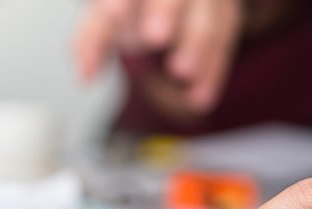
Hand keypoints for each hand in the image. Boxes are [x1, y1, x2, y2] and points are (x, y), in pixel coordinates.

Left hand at [74, 0, 243, 111]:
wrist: (164, 8)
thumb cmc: (134, 8)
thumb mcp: (104, 20)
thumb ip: (92, 42)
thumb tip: (86, 74)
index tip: (113, 14)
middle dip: (165, 11)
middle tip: (155, 36)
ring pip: (209, 15)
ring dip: (198, 44)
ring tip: (183, 72)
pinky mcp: (225, 18)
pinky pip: (223, 43)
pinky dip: (213, 71)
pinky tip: (199, 97)